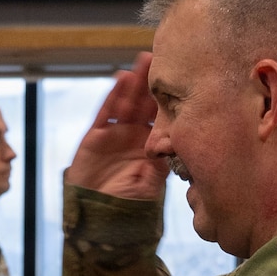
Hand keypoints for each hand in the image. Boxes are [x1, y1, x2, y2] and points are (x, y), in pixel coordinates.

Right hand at [65, 51, 167, 201]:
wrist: (97, 217)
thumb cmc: (127, 204)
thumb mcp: (151, 184)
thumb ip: (162, 164)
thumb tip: (175, 146)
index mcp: (151, 146)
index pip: (161, 117)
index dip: (168, 98)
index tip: (180, 79)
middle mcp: (135, 136)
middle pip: (145, 104)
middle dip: (152, 82)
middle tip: (162, 58)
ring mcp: (116, 134)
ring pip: (127, 103)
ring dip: (135, 82)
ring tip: (144, 61)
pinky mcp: (96, 136)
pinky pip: (106, 112)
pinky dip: (113, 95)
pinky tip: (122, 78)